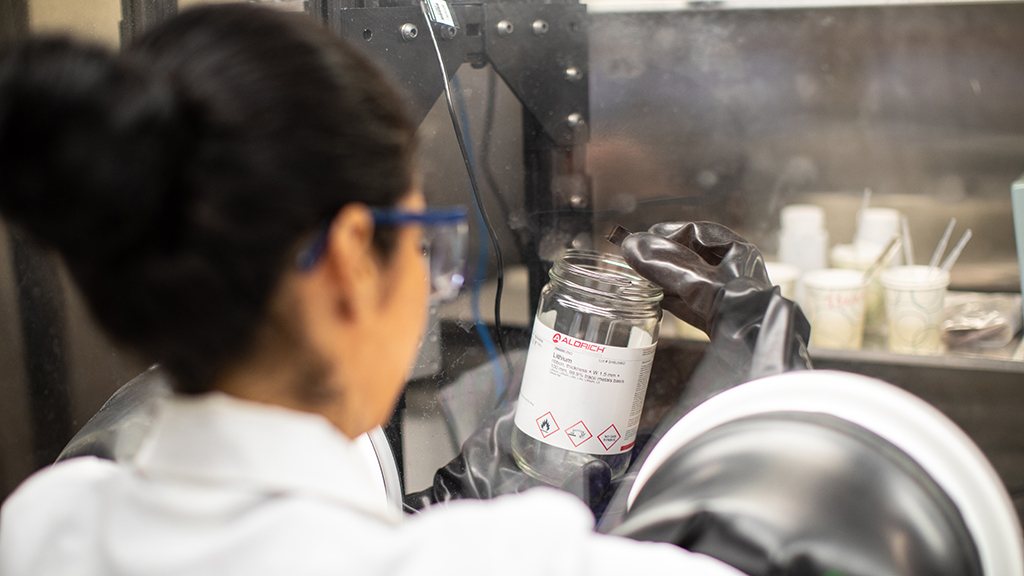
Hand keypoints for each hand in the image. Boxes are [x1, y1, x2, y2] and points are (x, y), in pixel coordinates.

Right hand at [619, 221, 770, 334]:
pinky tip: (654, 300)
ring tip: (640, 281)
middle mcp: (732, 270)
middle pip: (688, 256)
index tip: (643, 243)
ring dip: (663, 280)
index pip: (695, 232)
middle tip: (638, 263)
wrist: (759, 352)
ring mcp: (724, 295)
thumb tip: (634, 245)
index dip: (667, 235)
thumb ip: (666, 264)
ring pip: (686, 280)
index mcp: (737, 252)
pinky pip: (688, 302)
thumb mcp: (701, 284)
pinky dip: (671, 300)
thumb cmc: (743, 312)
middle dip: (662, 259)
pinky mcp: (717, 318)